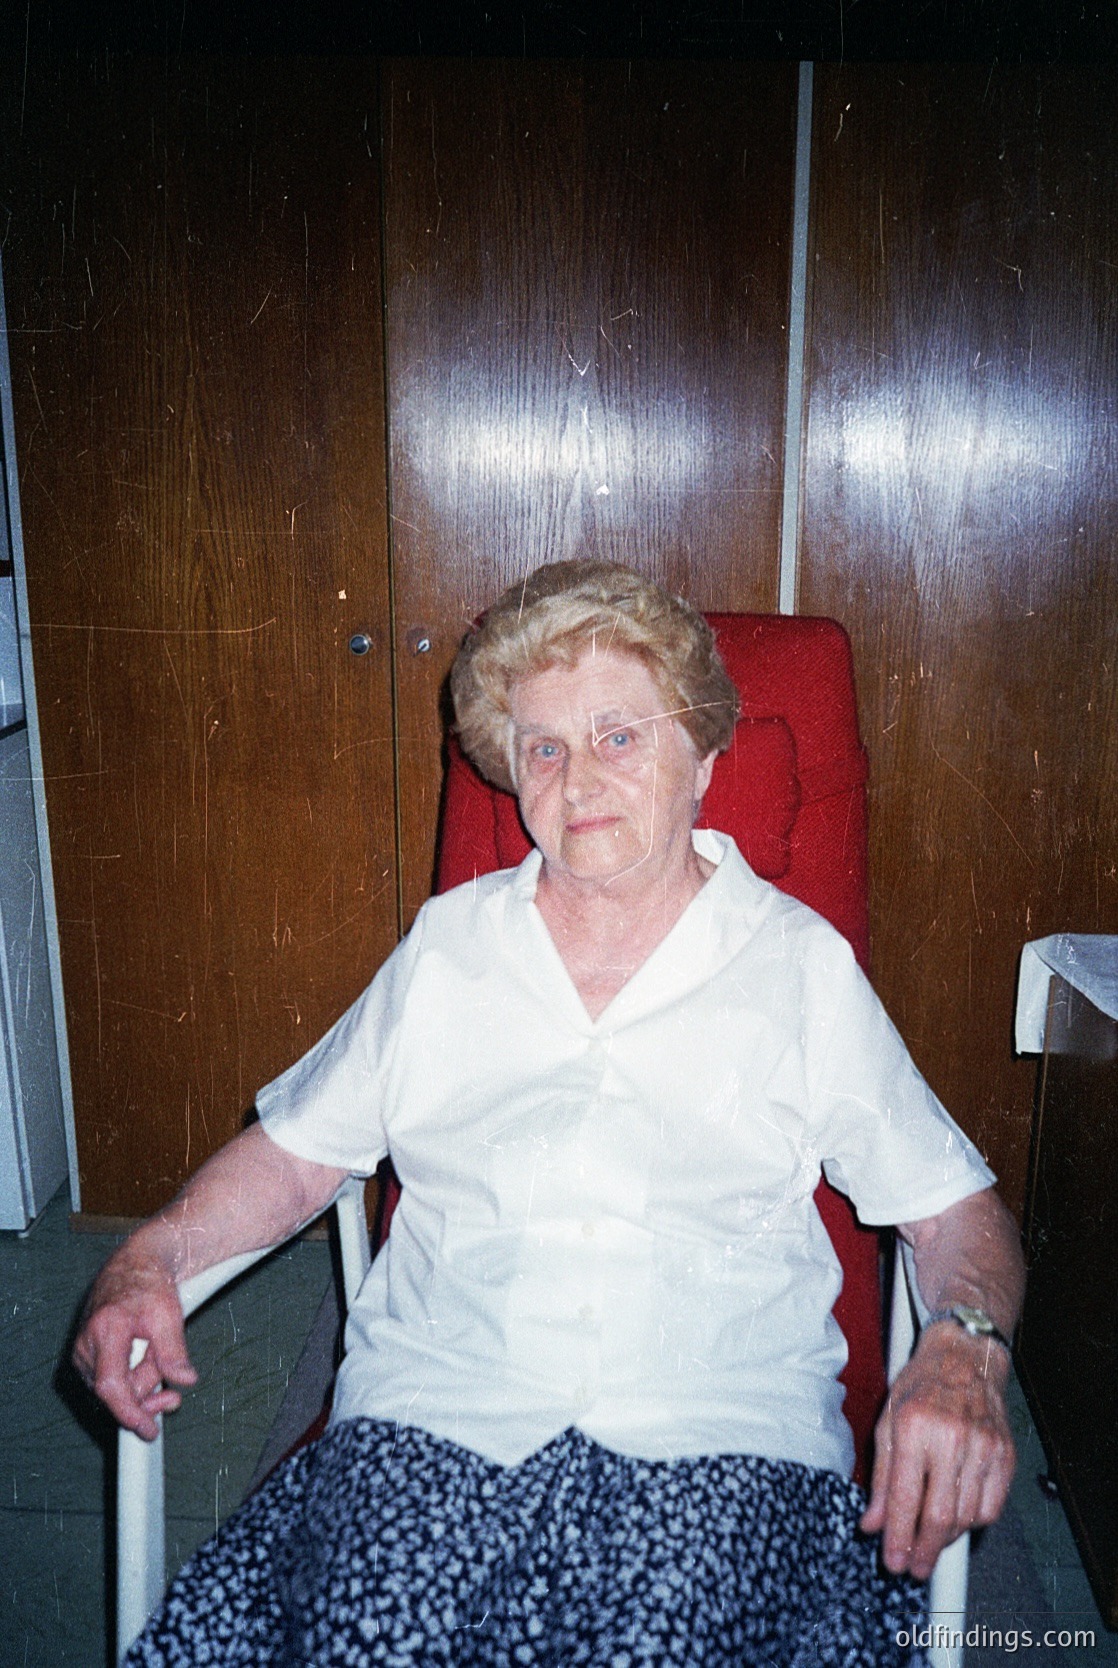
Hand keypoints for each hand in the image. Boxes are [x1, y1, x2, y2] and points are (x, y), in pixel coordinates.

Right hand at [73, 1244, 196, 1439]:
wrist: (134, 1266)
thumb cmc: (148, 1285)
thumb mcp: (168, 1314)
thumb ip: (174, 1351)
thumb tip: (184, 1380)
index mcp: (105, 1331)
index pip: (111, 1385)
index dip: (130, 1411)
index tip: (147, 1428)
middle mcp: (86, 1345)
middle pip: (117, 1390)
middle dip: (148, 1387)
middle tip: (170, 1373)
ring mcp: (83, 1353)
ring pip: (115, 1388)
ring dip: (141, 1379)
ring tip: (156, 1351)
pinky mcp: (86, 1357)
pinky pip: (111, 1380)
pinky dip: (132, 1376)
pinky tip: (146, 1358)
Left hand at [860, 1322, 1015, 1579]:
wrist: (965, 1355)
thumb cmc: (922, 1384)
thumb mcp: (888, 1421)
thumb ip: (882, 1478)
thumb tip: (873, 1523)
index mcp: (915, 1426)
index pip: (906, 1498)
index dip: (899, 1537)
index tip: (893, 1562)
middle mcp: (951, 1437)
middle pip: (940, 1516)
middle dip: (925, 1550)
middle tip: (914, 1567)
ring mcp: (983, 1447)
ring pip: (967, 1517)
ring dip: (947, 1538)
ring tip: (931, 1539)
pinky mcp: (1005, 1454)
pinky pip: (992, 1507)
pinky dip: (973, 1522)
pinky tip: (958, 1518)